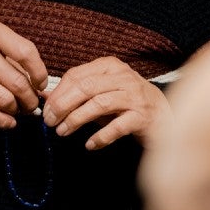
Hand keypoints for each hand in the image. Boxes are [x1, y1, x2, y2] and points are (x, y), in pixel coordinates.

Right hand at [0, 20, 48, 128]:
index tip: (41, 82)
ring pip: (5, 100)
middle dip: (31, 99)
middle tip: (32, 103)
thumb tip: (36, 79)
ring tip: (19, 109)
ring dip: (18, 110)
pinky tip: (9, 121)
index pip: (26, 52)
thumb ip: (10, 50)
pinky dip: (3, 121)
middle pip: (17, 82)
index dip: (39, 72)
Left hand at [41, 56, 169, 150]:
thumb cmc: (127, 103)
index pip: (76, 75)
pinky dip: (100, 136)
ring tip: (62, 131)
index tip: (45, 109)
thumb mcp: (101, 92)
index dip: (58, 92)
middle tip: (49, 121)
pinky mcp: (143, 117)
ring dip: (76, 119)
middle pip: (85, 87)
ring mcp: (135, 96)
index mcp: (109, 66)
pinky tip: (89, 144)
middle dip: (63, 105)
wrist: (165, 116)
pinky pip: (117, 127)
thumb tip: (45, 97)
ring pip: (99, 104)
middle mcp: (123, 77)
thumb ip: (76, 93)